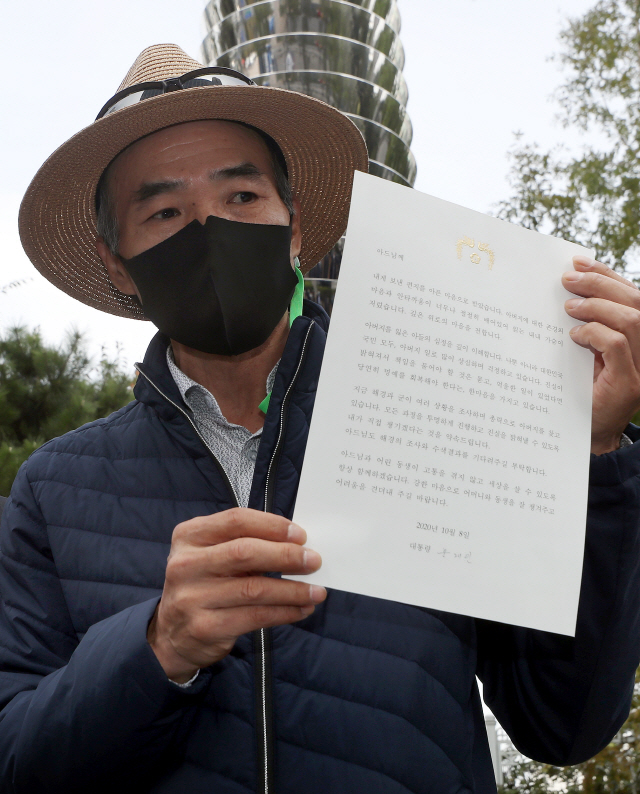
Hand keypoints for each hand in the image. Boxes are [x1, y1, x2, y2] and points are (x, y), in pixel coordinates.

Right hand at [147, 508, 325, 681]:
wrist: (172, 635)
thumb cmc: (204, 584)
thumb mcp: (212, 555)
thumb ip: (244, 543)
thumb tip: (297, 544)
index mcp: (189, 536)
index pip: (236, 521)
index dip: (271, 525)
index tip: (300, 534)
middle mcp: (186, 564)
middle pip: (245, 552)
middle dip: (286, 556)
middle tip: (314, 561)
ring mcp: (193, 597)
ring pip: (254, 588)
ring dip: (292, 590)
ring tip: (316, 591)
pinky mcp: (205, 627)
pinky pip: (255, 617)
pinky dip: (284, 612)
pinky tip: (301, 609)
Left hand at [563, 255, 639, 453]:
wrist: (585, 436)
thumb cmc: (577, 393)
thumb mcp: (580, 354)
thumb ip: (582, 328)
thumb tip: (564, 295)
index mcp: (636, 338)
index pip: (631, 297)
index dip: (608, 275)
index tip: (579, 262)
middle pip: (636, 301)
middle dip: (601, 283)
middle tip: (567, 279)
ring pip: (632, 319)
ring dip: (597, 306)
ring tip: (568, 306)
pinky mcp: (629, 384)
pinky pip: (618, 345)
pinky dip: (595, 333)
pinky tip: (574, 334)